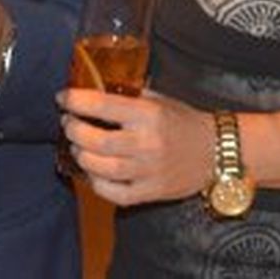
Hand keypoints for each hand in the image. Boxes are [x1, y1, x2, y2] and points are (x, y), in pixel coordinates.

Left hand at [57, 87, 215, 206]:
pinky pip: (115, 194)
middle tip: (68, 123)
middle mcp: (148, 143)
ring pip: (102, 169)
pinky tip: (92, 171)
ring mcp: (149, 171)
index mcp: (149, 114)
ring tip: (77, 145)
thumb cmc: (183, 121)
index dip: (76, 101)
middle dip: (74, 130)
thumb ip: (127, 95)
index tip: (62, 97)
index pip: (103, 105)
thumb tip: (92, 87)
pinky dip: (96, 183)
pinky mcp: (152, 192)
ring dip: (81, 155)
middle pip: (97, 141)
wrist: (217, 151)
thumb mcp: (158, 99)